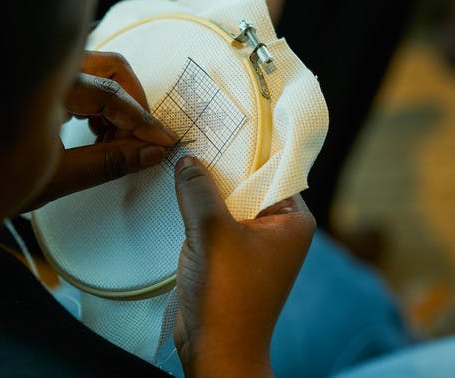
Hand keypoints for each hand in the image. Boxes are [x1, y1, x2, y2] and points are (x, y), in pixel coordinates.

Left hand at [25, 51, 177, 210]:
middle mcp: (44, 72)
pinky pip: (86, 80)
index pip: (112, 97)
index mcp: (43, 91)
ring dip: (120, 105)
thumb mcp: (55, 178)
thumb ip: (108, 163)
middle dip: (136, 104)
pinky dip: (102, 105)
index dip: (143, 122)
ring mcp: (44, 75)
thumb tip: (149, 153)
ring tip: (117, 141)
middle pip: (112, 68)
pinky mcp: (42, 83)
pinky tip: (98, 132)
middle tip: (143, 138)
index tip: (164, 140)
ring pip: (101, 71)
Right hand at [174, 157, 315, 377]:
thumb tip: (188, 159)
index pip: (272, 169)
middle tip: (196, 137)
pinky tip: (180, 191)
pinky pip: (217, 220)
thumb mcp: (213, 233)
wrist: (216, 349)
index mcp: (292, 220)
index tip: (223, 123)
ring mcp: (253, 242)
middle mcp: (277, 228)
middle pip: (248, 184)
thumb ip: (199, 190)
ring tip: (184, 159)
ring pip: (229, 202)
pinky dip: (200, 209)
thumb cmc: (227, 296)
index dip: (247, 147)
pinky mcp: (231, 254)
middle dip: (222, 167)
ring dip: (208, 189)